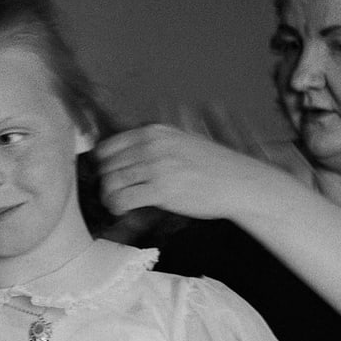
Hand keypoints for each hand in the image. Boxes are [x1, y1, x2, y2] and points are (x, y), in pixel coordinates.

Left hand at [96, 124, 264, 219]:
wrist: (237, 181)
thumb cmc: (212, 165)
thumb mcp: (181, 140)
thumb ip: (154, 143)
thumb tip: (126, 155)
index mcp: (155, 131)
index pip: (110, 146)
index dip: (103, 163)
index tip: (107, 174)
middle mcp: (152, 145)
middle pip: (108, 165)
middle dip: (106, 181)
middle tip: (111, 192)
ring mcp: (156, 167)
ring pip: (112, 182)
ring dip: (109, 196)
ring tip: (115, 203)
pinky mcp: (160, 190)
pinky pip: (124, 198)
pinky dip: (117, 206)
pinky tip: (122, 209)